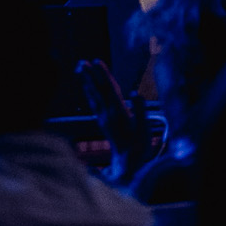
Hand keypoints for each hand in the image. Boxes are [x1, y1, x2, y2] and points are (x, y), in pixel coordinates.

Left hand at [76, 58, 152, 181]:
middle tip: (82, 61)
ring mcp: (103, 118)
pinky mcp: (102, 122)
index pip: (109, 89)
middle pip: (98, 90)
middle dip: (90, 75)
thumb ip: (140, 110)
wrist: (127, 164)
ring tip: (80, 68)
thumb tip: (135, 92)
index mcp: (119, 113)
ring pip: (93, 96)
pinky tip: (87, 86)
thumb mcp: (145, 129)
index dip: (103, 75)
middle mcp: (108, 114)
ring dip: (87, 81)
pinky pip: (94, 103)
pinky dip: (89, 92)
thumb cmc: (139, 146)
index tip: (96, 61)